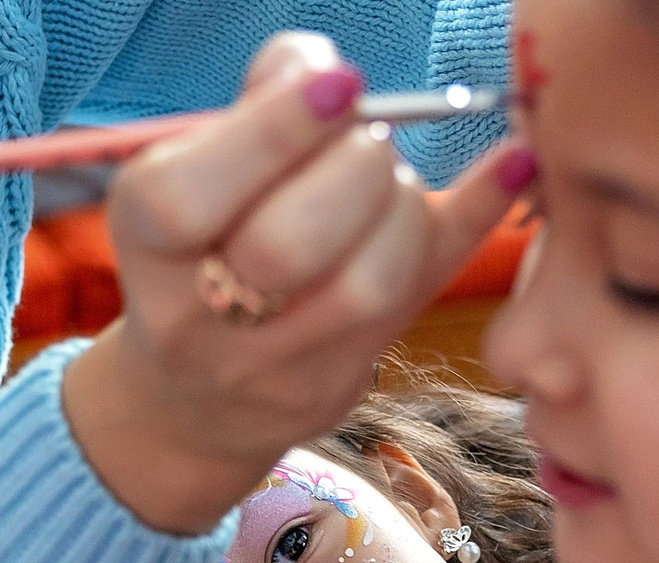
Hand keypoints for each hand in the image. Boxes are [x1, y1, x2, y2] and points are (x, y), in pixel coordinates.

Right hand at [65, 31, 534, 533]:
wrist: (197, 396)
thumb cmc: (207, 245)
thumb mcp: (198, 167)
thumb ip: (259, 103)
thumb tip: (322, 69)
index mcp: (147, 239)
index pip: (193, 195)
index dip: (275, 133)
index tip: (341, 87)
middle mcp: (199, 315)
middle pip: (285, 247)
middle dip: (351, 172)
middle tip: (366, 146)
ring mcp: (273, 366)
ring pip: (361, 288)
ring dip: (401, 210)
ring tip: (394, 183)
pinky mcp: (342, 382)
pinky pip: (424, 294)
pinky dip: (476, 218)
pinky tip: (511, 165)